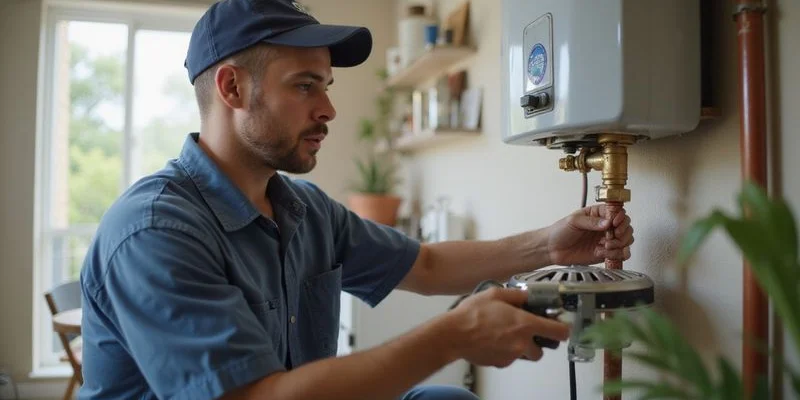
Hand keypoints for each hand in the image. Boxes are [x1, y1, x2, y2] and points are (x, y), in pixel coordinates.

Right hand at [448, 287, 569, 367]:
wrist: (453, 335)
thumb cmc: (473, 313)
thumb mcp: (496, 293)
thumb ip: (517, 295)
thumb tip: (528, 295)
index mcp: (525, 324)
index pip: (559, 332)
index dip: (562, 329)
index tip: (558, 326)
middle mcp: (522, 343)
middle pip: (542, 351)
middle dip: (537, 342)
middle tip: (525, 331)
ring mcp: (512, 356)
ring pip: (525, 355)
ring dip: (522, 347)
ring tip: (506, 335)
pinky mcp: (500, 363)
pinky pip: (510, 359)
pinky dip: (506, 352)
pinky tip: (493, 341)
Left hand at [546, 204, 633, 265]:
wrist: (552, 249)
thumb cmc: (560, 231)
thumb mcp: (573, 221)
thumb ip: (591, 222)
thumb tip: (607, 223)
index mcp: (598, 214)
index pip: (618, 212)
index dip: (620, 218)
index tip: (614, 224)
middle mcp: (605, 227)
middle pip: (627, 227)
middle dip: (622, 232)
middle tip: (611, 237)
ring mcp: (606, 240)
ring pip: (627, 241)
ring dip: (620, 244)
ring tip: (605, 246)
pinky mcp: (605, 253)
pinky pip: (620, 254)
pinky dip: (615, 254)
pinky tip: (601, 252)